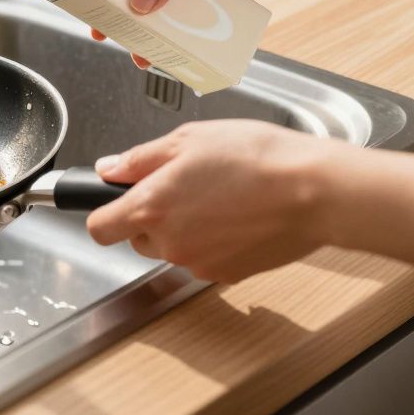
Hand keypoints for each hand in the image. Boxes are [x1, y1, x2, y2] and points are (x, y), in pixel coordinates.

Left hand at [85, 120, 337, 283]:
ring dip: (184, 229)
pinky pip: (205, 258)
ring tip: (218, 195)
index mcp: (150, 208)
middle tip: (184, 184)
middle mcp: (169, 244)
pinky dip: (213, 241)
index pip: (99, 229)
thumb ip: (140, 159)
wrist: (315, 191)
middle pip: (137, 239)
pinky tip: (238, 214)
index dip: (103, 211)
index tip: (114, 199)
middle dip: (151, 216)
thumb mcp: (188, 139)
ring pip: (172, 249)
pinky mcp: (227, 275)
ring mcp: (198, 264)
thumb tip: (108, 169)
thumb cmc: (256, 157)